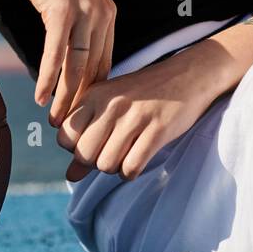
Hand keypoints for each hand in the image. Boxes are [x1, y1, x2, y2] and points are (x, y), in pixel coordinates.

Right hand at [2, 0, 116, 123]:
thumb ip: (77, 25)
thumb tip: (71, 56)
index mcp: (108, 13)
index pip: (105, 62)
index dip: (94, 91)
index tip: (83, 114)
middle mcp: (102, 13)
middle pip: (93, 69)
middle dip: (81, 102)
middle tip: (70, 128)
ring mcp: (84, 11)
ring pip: (77, 66)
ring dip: (64, 96)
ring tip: (54, 119)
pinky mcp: (62, 9)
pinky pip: (56, 53)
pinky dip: (48, 77)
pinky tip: (40, 96)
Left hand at [56, 39, 231, 182]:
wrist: (186, 76)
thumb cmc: (143, 94)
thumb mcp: (110, 106)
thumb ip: (87, 137)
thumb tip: (70, 175)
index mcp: (95, 94)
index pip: (65, 136)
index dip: (75, 148)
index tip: (92, 143)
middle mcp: (111, 104)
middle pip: (84, 154)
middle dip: (94, 162)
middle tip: (110, 151)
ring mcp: (135, 117)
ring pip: (106, 164)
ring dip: (115, 167)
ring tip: (127, 153)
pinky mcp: (158, 130)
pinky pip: (131, 167)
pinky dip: (131, 172)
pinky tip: (138, 158)